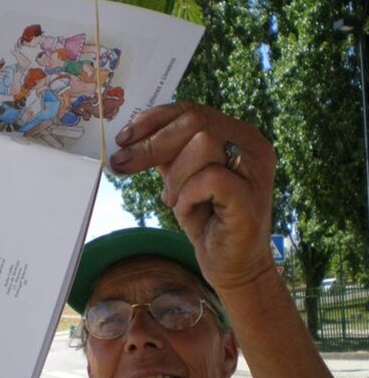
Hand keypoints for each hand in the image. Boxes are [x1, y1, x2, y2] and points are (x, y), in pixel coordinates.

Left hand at [110, 101, 276, 290]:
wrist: (232, 266)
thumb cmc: (207, 220)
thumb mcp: (180, 178)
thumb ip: (167, 154)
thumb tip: (130, 137)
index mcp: (236, 135)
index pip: (192, 110)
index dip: (154, 120)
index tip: (123, 138)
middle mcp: (251, 145)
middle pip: (195, 122)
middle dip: (151, 143)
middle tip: (123, 164)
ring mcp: (255, 170)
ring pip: (203, 144)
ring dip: (175, 175)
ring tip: (174, 199)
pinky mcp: (249, 197)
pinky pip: (209, 178)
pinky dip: (187, 195)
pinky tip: (186, 210)